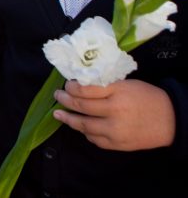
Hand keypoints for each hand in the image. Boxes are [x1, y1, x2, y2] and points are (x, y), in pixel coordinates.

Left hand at [53, 79, 175, 150]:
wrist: (170, 121)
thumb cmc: (147, 98)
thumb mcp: (126, 84)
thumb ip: (104, 85)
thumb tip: (79, 85)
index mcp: (117, 92)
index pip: (85, 89)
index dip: (71, 87)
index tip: (67, 85)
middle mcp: (114, 111)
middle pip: (81, 106)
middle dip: (64, 100)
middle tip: (57, 96)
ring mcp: (115, 130)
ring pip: (83, 125)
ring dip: (68, 119)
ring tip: (58, 114)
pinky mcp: (117, 144)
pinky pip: (94, 139)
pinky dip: (85, 132)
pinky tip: (80, 127)